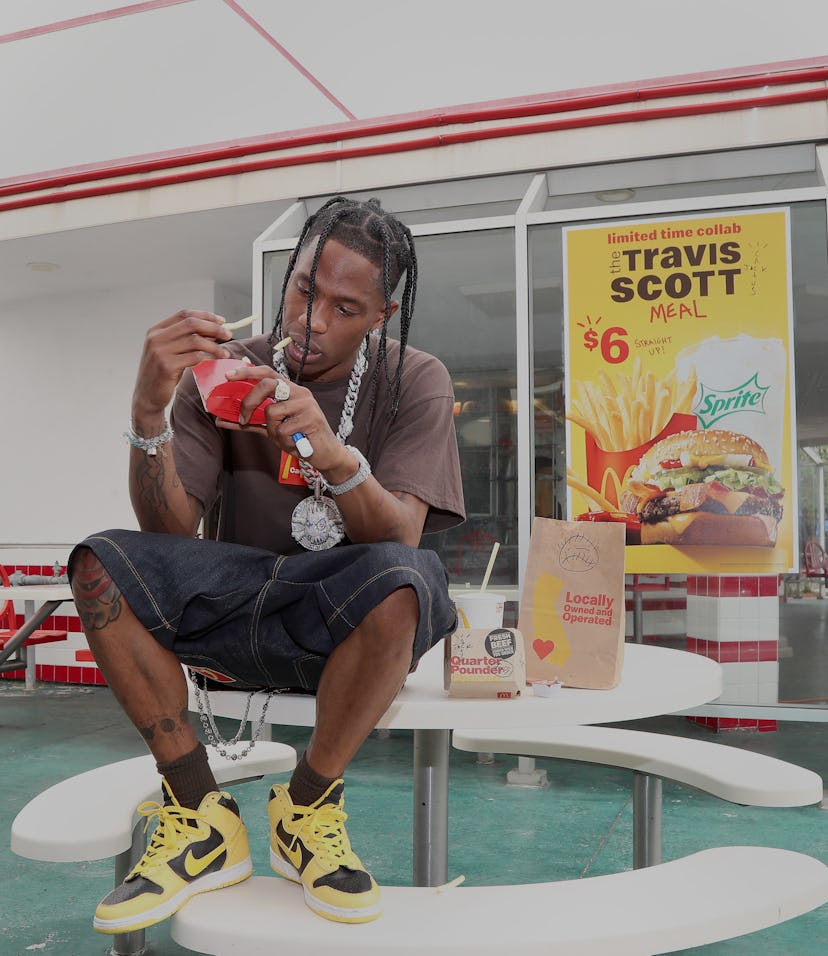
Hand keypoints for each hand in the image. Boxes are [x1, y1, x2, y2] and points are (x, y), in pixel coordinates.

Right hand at [132, 310, 232, 417]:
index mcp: (156, 331)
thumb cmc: (162, 374)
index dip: (205, 316)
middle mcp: (156, 338)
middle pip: (191, 324)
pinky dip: (208, 358)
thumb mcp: (172, 353)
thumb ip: (188, 340)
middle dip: (214, 327)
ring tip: (225, 354)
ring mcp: (160, 352)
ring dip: (214, 346)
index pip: (184, 314)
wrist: (147, 397)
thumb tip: (214, 330)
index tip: (222, 321)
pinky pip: (194, 357)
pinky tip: (214, 362)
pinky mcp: (166, 367)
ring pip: (195, 341)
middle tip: (228, 334)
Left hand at [221, 365, 351, 473]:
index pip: (268, 373)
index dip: (247, 372)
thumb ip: (249, 422)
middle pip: (267, 384)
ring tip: (285, 437)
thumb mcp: (272, 429)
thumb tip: (221, 420)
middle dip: (250, 401)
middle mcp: (300, 392)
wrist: (326, 455)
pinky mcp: (312, 419)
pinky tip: (295, 443)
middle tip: (242, 418)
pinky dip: (284, 441)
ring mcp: (307, 404)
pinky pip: (282, 430)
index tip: (228, 376)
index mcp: (290, 390)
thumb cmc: (299, 438)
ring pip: (272, 412)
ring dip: (272, 430)